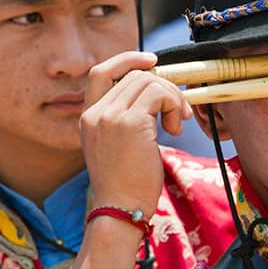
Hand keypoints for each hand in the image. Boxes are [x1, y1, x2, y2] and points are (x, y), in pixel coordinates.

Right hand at [80, 51, 193, 216]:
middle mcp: (95, 113)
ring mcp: (110, 116)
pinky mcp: (130, 122)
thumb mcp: (118, 145)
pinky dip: (175, 105)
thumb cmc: (126, 184)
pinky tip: (175, 128)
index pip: (101, 71)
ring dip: (172, 98)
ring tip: (177, 123)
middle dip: (164, 87)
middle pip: (135, 75)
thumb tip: (156, 94)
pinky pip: (160, 94)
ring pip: (149, 81)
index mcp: (88, 117)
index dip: (127, 60)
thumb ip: (126, 118)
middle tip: (179, 112)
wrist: (121, 209)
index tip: (152, 61)